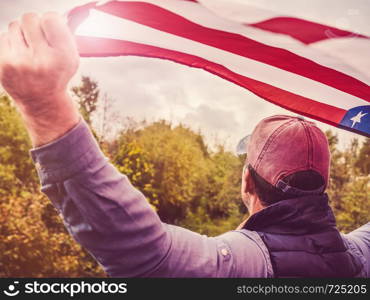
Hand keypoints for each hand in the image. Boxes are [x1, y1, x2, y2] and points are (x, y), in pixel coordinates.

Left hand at [0, 12, 79, 145]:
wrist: (41, 101)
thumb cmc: (57, 74)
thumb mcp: (71, 58)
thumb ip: (67, 35)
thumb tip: (62, 13)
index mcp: (62, 57)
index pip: (51, 19)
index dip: (51, 20)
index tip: (52, 26)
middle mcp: (42, 60)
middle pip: (30, 18)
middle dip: (34, 23)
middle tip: (38, 35)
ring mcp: (20, 63)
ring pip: (14, 26)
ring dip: (22, 33)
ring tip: (29, 50)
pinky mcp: (4, 65)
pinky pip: (3, 37)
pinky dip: (11, 43)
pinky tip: (20, 57)